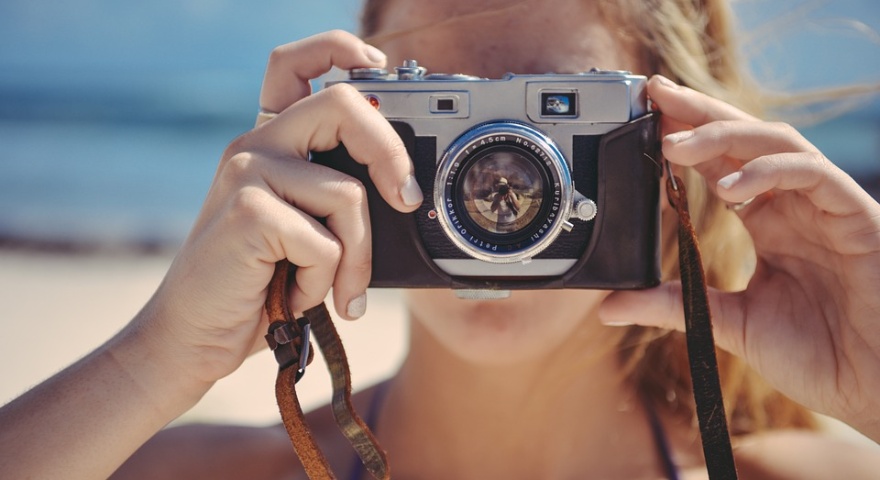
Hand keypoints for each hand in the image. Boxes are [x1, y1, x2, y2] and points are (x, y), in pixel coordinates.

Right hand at [134, 30, 421, 384]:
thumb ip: (334, 199)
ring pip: (348, 194)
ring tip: (334, 289)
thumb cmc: (257, 287)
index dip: (338, 49)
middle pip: (343, 104)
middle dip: (391, 153)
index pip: (293, 64)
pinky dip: (323, 283)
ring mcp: (247, 174)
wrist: (194, 337)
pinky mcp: (248, 212)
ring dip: (357, 258)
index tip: (378, 66)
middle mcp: (254, 146)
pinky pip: (325, 243)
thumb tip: (406, 191)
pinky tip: (294, 296)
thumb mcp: (302, 232)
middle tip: (408, 200)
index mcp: (268, 144)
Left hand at [600, 75, 879, 437]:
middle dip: (698, 113)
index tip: (643, 118)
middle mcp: (793, 205)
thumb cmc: (818, 355)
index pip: (720, 163)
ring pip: (775, 142)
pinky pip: (812, 173)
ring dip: (723, 136)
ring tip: (674, 143)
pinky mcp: (854, 214)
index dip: (685, 137)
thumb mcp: (729, 325)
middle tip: (653, 93)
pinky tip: (729, 187)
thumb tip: (610, 307)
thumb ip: (674, 307)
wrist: (874, 385)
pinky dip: (768, 172)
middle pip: (743, 139)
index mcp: (767, 222)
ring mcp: (824, 206)